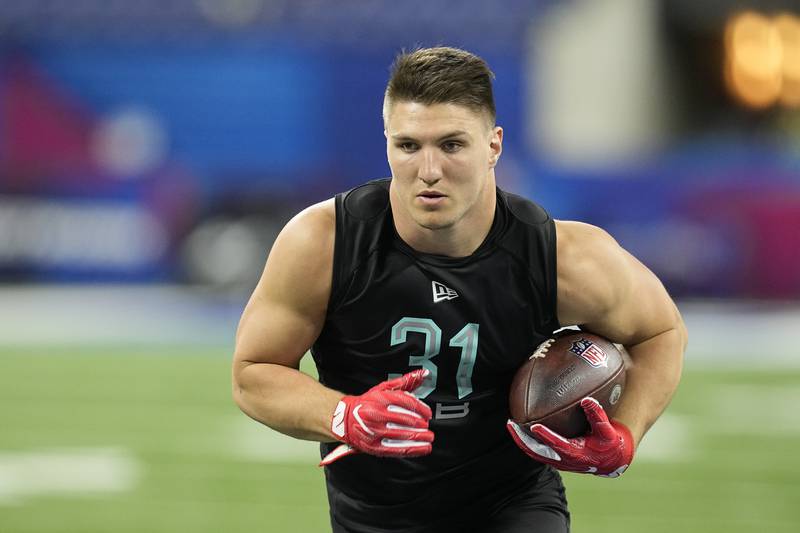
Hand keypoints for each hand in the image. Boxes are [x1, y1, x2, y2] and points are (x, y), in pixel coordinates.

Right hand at [320, 369, 433, 465]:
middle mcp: (376, 415)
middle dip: (421, 425)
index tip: (428, 414)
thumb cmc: (367, 403)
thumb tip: (423, 374)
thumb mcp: (383, 389)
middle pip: (406, 420)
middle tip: (427, 426)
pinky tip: (424, 448)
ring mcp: (374, 432)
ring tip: (429, 437)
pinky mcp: (374, 447)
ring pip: (403, 435)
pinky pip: (397, 449)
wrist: (344, 419)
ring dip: (420, 437)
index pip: (406, 403)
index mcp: (379, 399)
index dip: (421, 409)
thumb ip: (405, 381)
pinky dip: (414, 450)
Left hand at [506, 397, 633, 477]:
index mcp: (575, 454)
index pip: (557, 444)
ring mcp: (557, 461)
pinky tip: (522, 427)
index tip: (534, 426)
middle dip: (521, 439)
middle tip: (511, 424)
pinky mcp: (555, 459)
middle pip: (536, 451)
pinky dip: (527, 441)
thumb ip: (597, 416)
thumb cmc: (609, 444)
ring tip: (511, 425)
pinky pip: (537, 450)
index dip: (545, 436)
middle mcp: (563, 460)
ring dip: (521, 440)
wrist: (610, 462)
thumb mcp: (607, 431)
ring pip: (534, 452)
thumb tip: (587, 399)